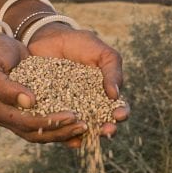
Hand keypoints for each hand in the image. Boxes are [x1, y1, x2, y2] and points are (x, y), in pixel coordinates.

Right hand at [0, 31, 88, 144]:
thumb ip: (5, 87)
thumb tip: (29, 103)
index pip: (24, 122)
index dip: (48, 122)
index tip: (71, 115)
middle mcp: (6, 117)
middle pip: (35, 133)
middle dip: (60, 130)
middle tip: (83, 125)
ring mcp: (16, 115)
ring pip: (41, 133)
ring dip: (63, 132)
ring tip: (84, 128)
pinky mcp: (27, 109)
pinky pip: (44, 123)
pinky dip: (60, 126)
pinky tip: (78, 126)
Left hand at [23, 25, 127, 139]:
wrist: (50, 37)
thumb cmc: (81, 45)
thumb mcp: (102, 54)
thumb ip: (112, 71)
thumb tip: (116, 95)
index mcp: (105, 95)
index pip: (117, 109)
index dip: (121, 113)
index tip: (120, 114)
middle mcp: (88, 107)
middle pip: (101, 124)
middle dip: (106, 129)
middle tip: (107, 130)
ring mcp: (69, 110)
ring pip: (79, 128)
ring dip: (85, 135)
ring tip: (87, 132)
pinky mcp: (49, 110)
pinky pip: (56, 125)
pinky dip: (61, 133)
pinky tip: (65, 135)